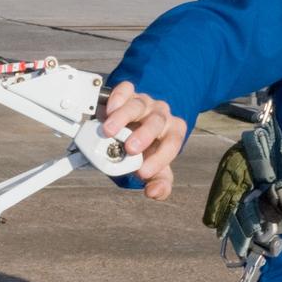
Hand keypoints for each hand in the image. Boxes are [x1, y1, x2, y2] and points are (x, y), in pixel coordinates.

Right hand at [100, 80, 186, 199]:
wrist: (132, 128)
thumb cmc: (146, 150)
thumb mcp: (155, 168)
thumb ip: (159, 183)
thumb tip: (154, 192)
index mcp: (172, 133)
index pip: (173, 144)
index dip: (160, 159)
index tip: (142, 173)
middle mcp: (160, 115)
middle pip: (157, 122)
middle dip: (144, 135)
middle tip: (130, 149)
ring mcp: (144, 102)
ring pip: (137, 105)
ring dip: (123, 117)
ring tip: (109, 131)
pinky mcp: (127, 93)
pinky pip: (126, 89)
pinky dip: (117, 98)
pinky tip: (109, 110)